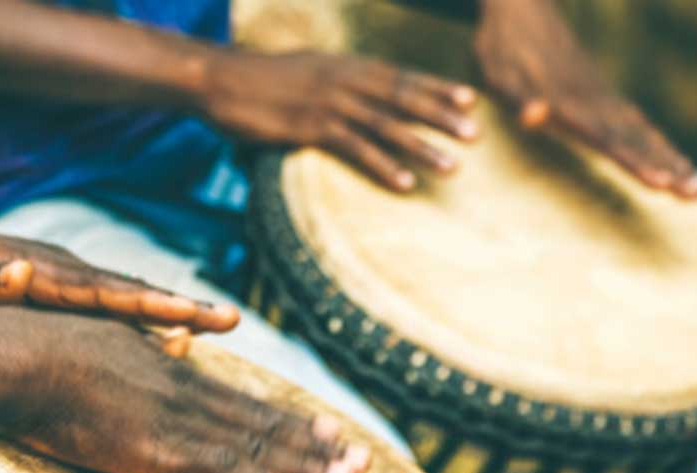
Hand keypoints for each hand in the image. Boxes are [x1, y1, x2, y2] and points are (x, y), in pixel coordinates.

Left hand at [0, 226, 239, 331]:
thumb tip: (17, 271)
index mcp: (49, 276)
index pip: (108, 292)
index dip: (150, 306)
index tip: (191, 314)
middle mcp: (71, 275)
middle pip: (136, 292)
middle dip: (184, 307)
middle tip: (232, 321)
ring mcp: (73, 283)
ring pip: (133, 300)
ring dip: (176, 313)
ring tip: (220, 327)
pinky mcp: (68, 296)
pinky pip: (117, 312)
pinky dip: (149, 324)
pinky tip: (173, 344)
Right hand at [3, 312, 370, 472]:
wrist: (21, 358)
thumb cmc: (50, 348)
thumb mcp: (114, 337)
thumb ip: (152, 346)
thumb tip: (178, 342)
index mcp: (176, 374)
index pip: (246, 403)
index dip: (292, 421)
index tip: (331, 431)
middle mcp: (189, 396)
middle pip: (266, 425)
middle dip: (319, 446)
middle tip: (366, 460)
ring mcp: (178, 423)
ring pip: (257, 448)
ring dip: (309, 466)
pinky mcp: (158, 450)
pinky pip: (221, 470)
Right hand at [198, 49, 478, 191]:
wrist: (220, 80)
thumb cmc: (258, 80)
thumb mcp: (304, 72)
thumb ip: (333, 82)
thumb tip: (351, 96)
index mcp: (346, 65)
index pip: (402, 77)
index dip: (438, 88)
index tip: (471, 100)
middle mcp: (345, 80)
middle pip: (403, 99)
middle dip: (442, 117)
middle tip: (476, 135)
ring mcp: (329, 104)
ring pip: (387, 126)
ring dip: (422, 146)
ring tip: (451, 166)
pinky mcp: (310, 128)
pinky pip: (355, 149)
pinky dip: (383, 166)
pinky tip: (405, 183)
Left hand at [474, 0, 696, 198]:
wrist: (522, 6)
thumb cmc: (504, 47)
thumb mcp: (501, 75)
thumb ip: (519, 98)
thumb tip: (534, 116)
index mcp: (570, 104)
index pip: (608, 140)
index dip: (634, 162)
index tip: (661, 184)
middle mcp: (594, 102)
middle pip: (637, 141)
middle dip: (667, 168)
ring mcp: (601, 96)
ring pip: (643, 133)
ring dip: (670, 160)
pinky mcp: (600, 93)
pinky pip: (637, 122)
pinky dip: (657, 142)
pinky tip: (672, 157)